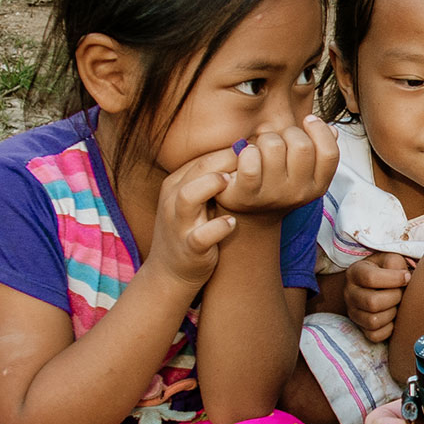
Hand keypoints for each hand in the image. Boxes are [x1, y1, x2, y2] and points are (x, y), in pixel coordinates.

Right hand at [148, 148, 241, 286]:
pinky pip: (200, 236)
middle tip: (252, 160)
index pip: (201, 159)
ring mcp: (178, 224)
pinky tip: (232, 223)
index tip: (253, 153)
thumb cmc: (190, 229)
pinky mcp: (188, 248)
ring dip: (211, 185)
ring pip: (188, 196)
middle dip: (225, 161)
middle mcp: (172, 200)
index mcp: (175, 185)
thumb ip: (210, 180)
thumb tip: (244, 157)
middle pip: (197, 169)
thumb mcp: (194, 201)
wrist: (170, 271)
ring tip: (233, 182)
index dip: (229, 152)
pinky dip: (217, 228)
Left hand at [218, 116, 339, 216]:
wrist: (251, 218)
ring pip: (274, 145)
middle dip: (288, 132)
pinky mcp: (247, 194)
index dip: (320, 130)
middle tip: (279, 139)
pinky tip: (246, 156)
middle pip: (301, 145)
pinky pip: (251, 161)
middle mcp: (298, 193)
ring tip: (261, 149)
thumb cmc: (279, 185)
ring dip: (264, 139)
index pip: (330, 154)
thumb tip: (332, 130)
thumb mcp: (304, 173)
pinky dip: (246, 152)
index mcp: (317, 186)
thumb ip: (320, 151)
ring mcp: (273, 195)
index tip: (308, 120)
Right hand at [340, 252, 412, 343]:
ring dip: (392, 313)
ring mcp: (353, 312)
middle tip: (401, 292)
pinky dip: (388, 329)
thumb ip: (397, 264)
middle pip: (372, 302)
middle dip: (394, 298)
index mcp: (355, 272)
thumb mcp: (391, 259)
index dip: (394, 279)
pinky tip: (393, 317)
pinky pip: (374, 335)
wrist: (380, 282)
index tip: (407, 277)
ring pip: (373, 321)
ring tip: (397, 304)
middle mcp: (349, 293)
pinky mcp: (360, 328)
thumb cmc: (388, 269)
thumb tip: (405, 279)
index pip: (370, 278)